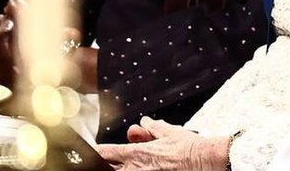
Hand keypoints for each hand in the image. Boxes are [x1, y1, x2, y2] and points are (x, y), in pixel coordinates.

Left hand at [97, 118, 230, 170]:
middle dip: (100, 164)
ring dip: (116, 169)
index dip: (94, 152)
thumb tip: (143, 122)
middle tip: (92, 162)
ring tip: (114, 164)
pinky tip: (133, 169)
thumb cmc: (187, 147)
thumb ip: (152, 128)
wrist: (203, 160)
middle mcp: (135, 169)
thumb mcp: (167, 132)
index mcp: (136, 153)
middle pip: (106, 168)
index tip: (85, 152)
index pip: (105, 153)